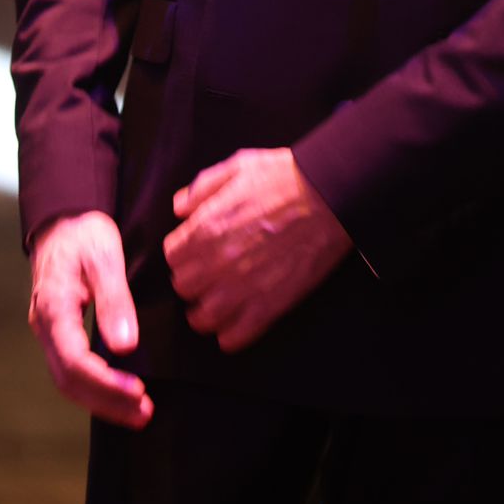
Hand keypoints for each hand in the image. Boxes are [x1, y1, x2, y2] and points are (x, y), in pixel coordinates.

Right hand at [28, 210, 152, 427]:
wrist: (65, 220)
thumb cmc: (85, 234)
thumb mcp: (105, 257)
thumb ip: (115, 300)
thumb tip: (125, 345)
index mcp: (54, 310)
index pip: (75, 362)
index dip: (106, 384)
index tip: (138, 392)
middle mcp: (46, 327)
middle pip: (69, 381)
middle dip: (106, 402)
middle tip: (144, 414)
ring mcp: (50, 332)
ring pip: (69, 380)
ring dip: (102, 400)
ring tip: (139, 412)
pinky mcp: (61, 332)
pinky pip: (73, 368)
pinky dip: (96, 386)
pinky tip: (121, 392)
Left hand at [163, 148, 350, 351]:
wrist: (331, 193)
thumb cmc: (287, 177)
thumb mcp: (240, 166)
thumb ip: (203, 186)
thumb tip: (180, 208)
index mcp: (207, 227)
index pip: (172, 256)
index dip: (184, 252)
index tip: (197, 251)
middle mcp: (218, 262)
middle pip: (184, 288)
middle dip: (194, 280)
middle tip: (210, 274)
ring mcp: (243, 288)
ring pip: (202, 319)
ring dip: (208, 311)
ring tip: (221, 300)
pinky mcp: (269, 306)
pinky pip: (234, 338)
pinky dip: (231, 335)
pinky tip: (239, 319)